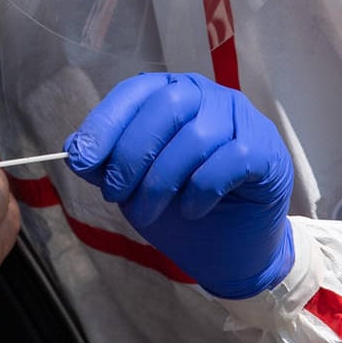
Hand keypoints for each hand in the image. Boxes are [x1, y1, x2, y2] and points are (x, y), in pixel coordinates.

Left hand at [65, 74, 293, 298]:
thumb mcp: (134, 186)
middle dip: (132, 154)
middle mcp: (208, 97)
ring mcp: (242, 120)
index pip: (135, 93)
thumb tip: (74, 149)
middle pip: (167, 107)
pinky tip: (192, 211)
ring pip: (197, 137)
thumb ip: (106, 163)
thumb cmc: (182, 207)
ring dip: (161, 180)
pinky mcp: (267, 150)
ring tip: (147, 212)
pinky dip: (202, 189)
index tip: (82, 160)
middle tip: (114, 194)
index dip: (105, 123)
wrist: (233, 249)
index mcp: (171, 94)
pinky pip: (231, 161)